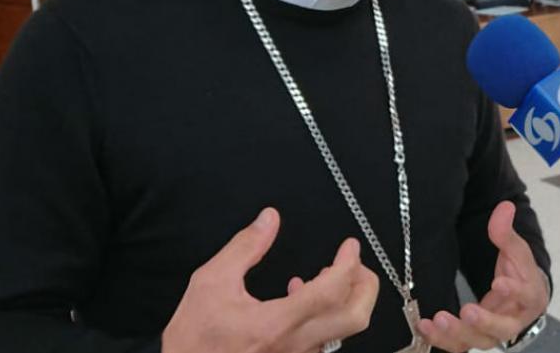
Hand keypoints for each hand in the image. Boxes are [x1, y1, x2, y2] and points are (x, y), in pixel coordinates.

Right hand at [162, 208, 378, 352]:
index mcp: (277, 324)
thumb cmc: (193, 338)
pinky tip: (301, 299)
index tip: (349, 246)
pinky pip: (323, 341)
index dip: (347, 264)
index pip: (331, 291)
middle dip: (365, 286)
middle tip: (355, 264)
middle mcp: (295, 346)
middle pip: (355, 318)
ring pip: (342, 332)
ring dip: (346, 301)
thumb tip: (268, 219)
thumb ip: (244, 248)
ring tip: (327, 277)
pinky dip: (326, 317)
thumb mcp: (210, 283)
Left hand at [417, 202, 548, 351]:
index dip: (515, 292)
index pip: (526, 296)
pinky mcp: (473, 338)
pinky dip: (441, 340)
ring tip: (438, 319)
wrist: (519, 297)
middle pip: (502, 329)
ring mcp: (492, 333)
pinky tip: (424, 326)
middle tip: (467, 311)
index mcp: (530, 297)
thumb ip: (506, 232)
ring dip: (458, 334)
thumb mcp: (516, 250)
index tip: (499, 282)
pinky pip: (458, 345)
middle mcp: (513, 321)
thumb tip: (505, 207)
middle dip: (484, 322)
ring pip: (478, 341)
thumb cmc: (519, 272)